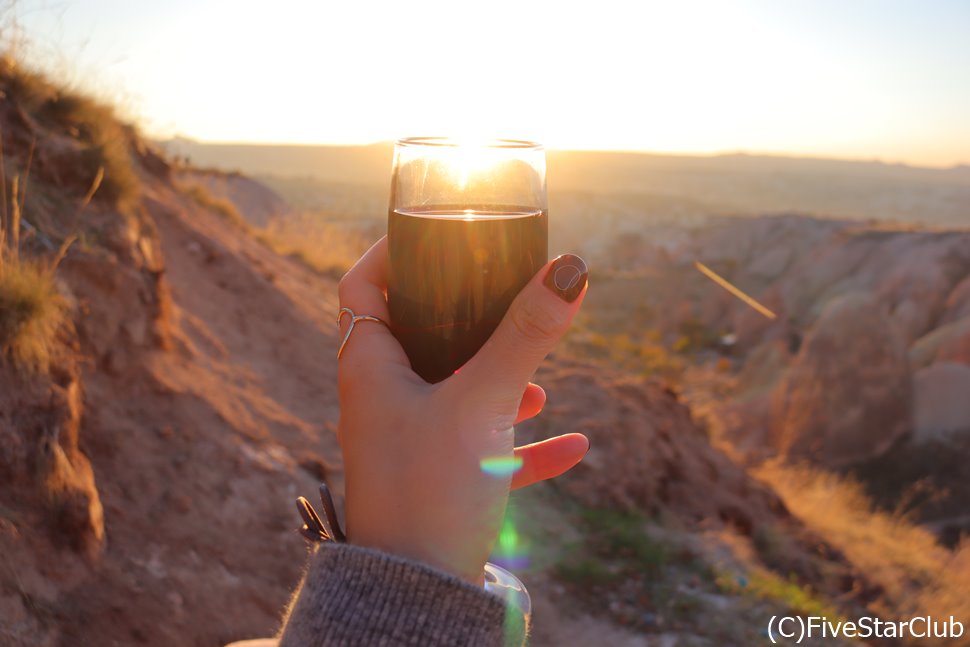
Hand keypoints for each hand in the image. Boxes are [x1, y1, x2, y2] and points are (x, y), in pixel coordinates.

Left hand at [336, 237, 589, 582]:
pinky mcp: (439, 482)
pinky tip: (574, 446)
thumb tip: (570, 269)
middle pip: (419, 333)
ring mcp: (410, 442)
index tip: (441, 236)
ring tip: (540, 382)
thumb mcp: (481, 404)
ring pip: (454, 390)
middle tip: (506, 298)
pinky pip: (483, 448)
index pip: (363, 286)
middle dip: (467, 316)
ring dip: (498, 380)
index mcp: (370, 368)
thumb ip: (525, 337)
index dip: (394, 253)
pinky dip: (522, 443)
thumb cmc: (430, 491)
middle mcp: (383, 400)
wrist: (417, 598)